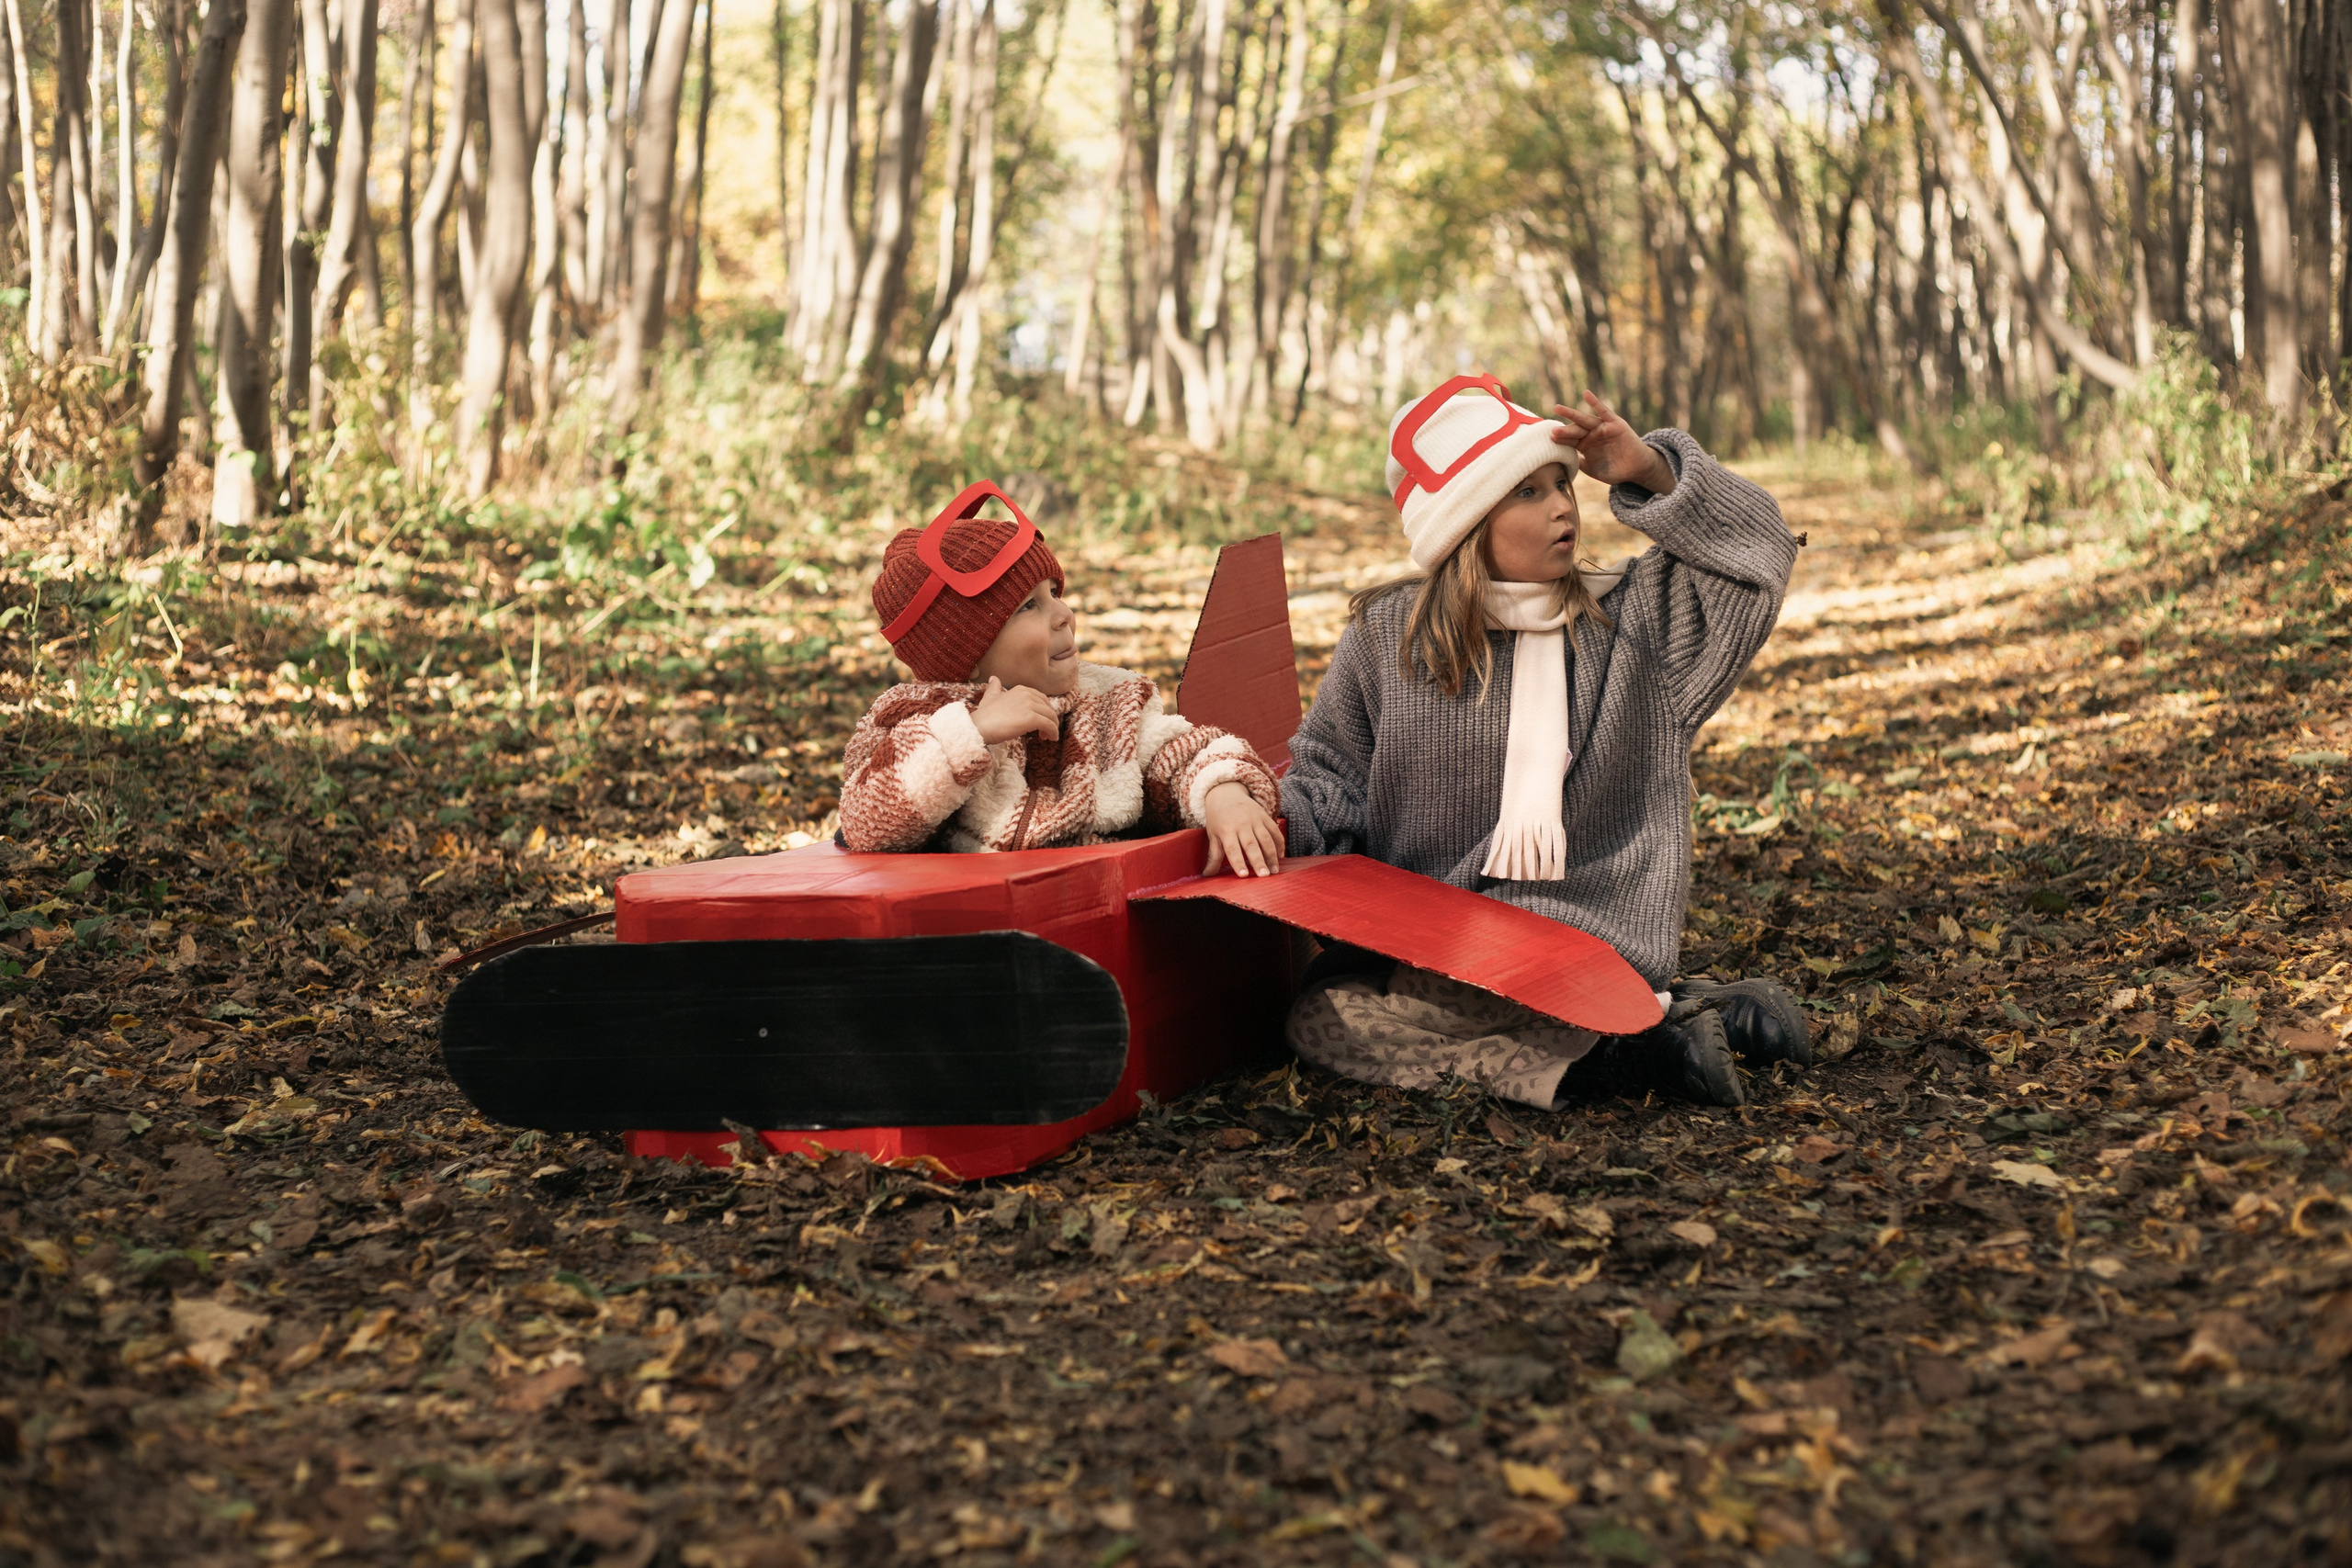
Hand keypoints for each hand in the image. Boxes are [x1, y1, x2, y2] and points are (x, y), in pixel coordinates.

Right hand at [971, 676, 1057, 744]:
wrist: (978, 727)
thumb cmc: (983, 716)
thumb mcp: (989, 698)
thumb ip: (994, 688)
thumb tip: (993, 678)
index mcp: (1019, 689)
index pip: (1041, 698)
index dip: (1044, 710)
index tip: (1042, 720)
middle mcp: (1026, 694)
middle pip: (1048, 707)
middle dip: (1050, 719)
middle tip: (1046, 731)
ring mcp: (1029, 706)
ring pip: (1050, 716)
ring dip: (1053, 727)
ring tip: (1048, 737)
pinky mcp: (1031, 718)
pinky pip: (1049, 725)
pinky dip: (1053, 732)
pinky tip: (1050, 738)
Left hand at [1201, 782, 1283, 877]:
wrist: (1226, 794)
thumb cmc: (1218, 819)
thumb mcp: (1213, 835)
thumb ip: (1213, 856)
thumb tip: (1207, 875)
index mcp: (1226, 830)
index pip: (1232, 849)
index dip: (1238, 862)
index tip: (1244, 875)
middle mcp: (1241, 825)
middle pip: (1251, 845)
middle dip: (1258, 861)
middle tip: (1264, 876)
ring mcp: (1255, 820)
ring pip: (1265, 839)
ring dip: (1272, 855)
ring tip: (1274, 871)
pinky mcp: (1264, 816)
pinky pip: (1274, 831)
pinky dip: (1279, 843)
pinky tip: (1281, 856)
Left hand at [1551, 391, 1675, 494]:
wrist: (1636, 469)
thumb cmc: (1615, 471)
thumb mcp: (1593, 469)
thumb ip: (1580, 464)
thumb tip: (1562, 462)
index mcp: (1585, 445)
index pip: (1570, 441)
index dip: (1561, 440)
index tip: (1549, 439)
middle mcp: (1592, 434)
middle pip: (1574, 430)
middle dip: (1564, 431)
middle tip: (1552, 431)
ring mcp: (1602, 428)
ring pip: (1585, 420)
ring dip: (1571, 414)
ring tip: (1557, 408)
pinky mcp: (1614, 423)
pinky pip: (1604, 411)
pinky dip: (1595, 402)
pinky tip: (1586, 394)